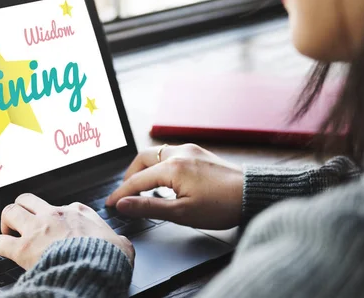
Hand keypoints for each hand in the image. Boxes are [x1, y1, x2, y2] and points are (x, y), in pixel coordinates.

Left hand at [0, 193, 134, 269]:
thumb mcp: (121, 244)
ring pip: (10, 211)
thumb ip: (118, 240)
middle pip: (28, 199)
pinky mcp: (24, 248)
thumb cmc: (108, 257)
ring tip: (6, 231)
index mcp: (78, 212)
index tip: (54, 226)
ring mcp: (37, 229)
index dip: (56, 216)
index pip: (62, 206)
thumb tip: (122, 245)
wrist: (94, 268)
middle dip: (22, 208)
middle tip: (21, 221)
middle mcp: (54, 214)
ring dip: (6, 221)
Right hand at [106, 144, 242, 229]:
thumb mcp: (182, 213)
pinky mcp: (199, 153)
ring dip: (145, 168)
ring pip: (156, 153)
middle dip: (130, 175)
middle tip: (126, 193)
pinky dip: (159, 165)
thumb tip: (123, 204)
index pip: (137, 180)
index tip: (110, 204)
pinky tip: (164, 180)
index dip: (121, 193)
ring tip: (142, 188)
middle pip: (143, 158)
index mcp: (172, 167)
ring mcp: (190, 150)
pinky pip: (170, 154)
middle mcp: (179, 152)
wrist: (253, 194)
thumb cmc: (222, 206)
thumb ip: (149, 207)